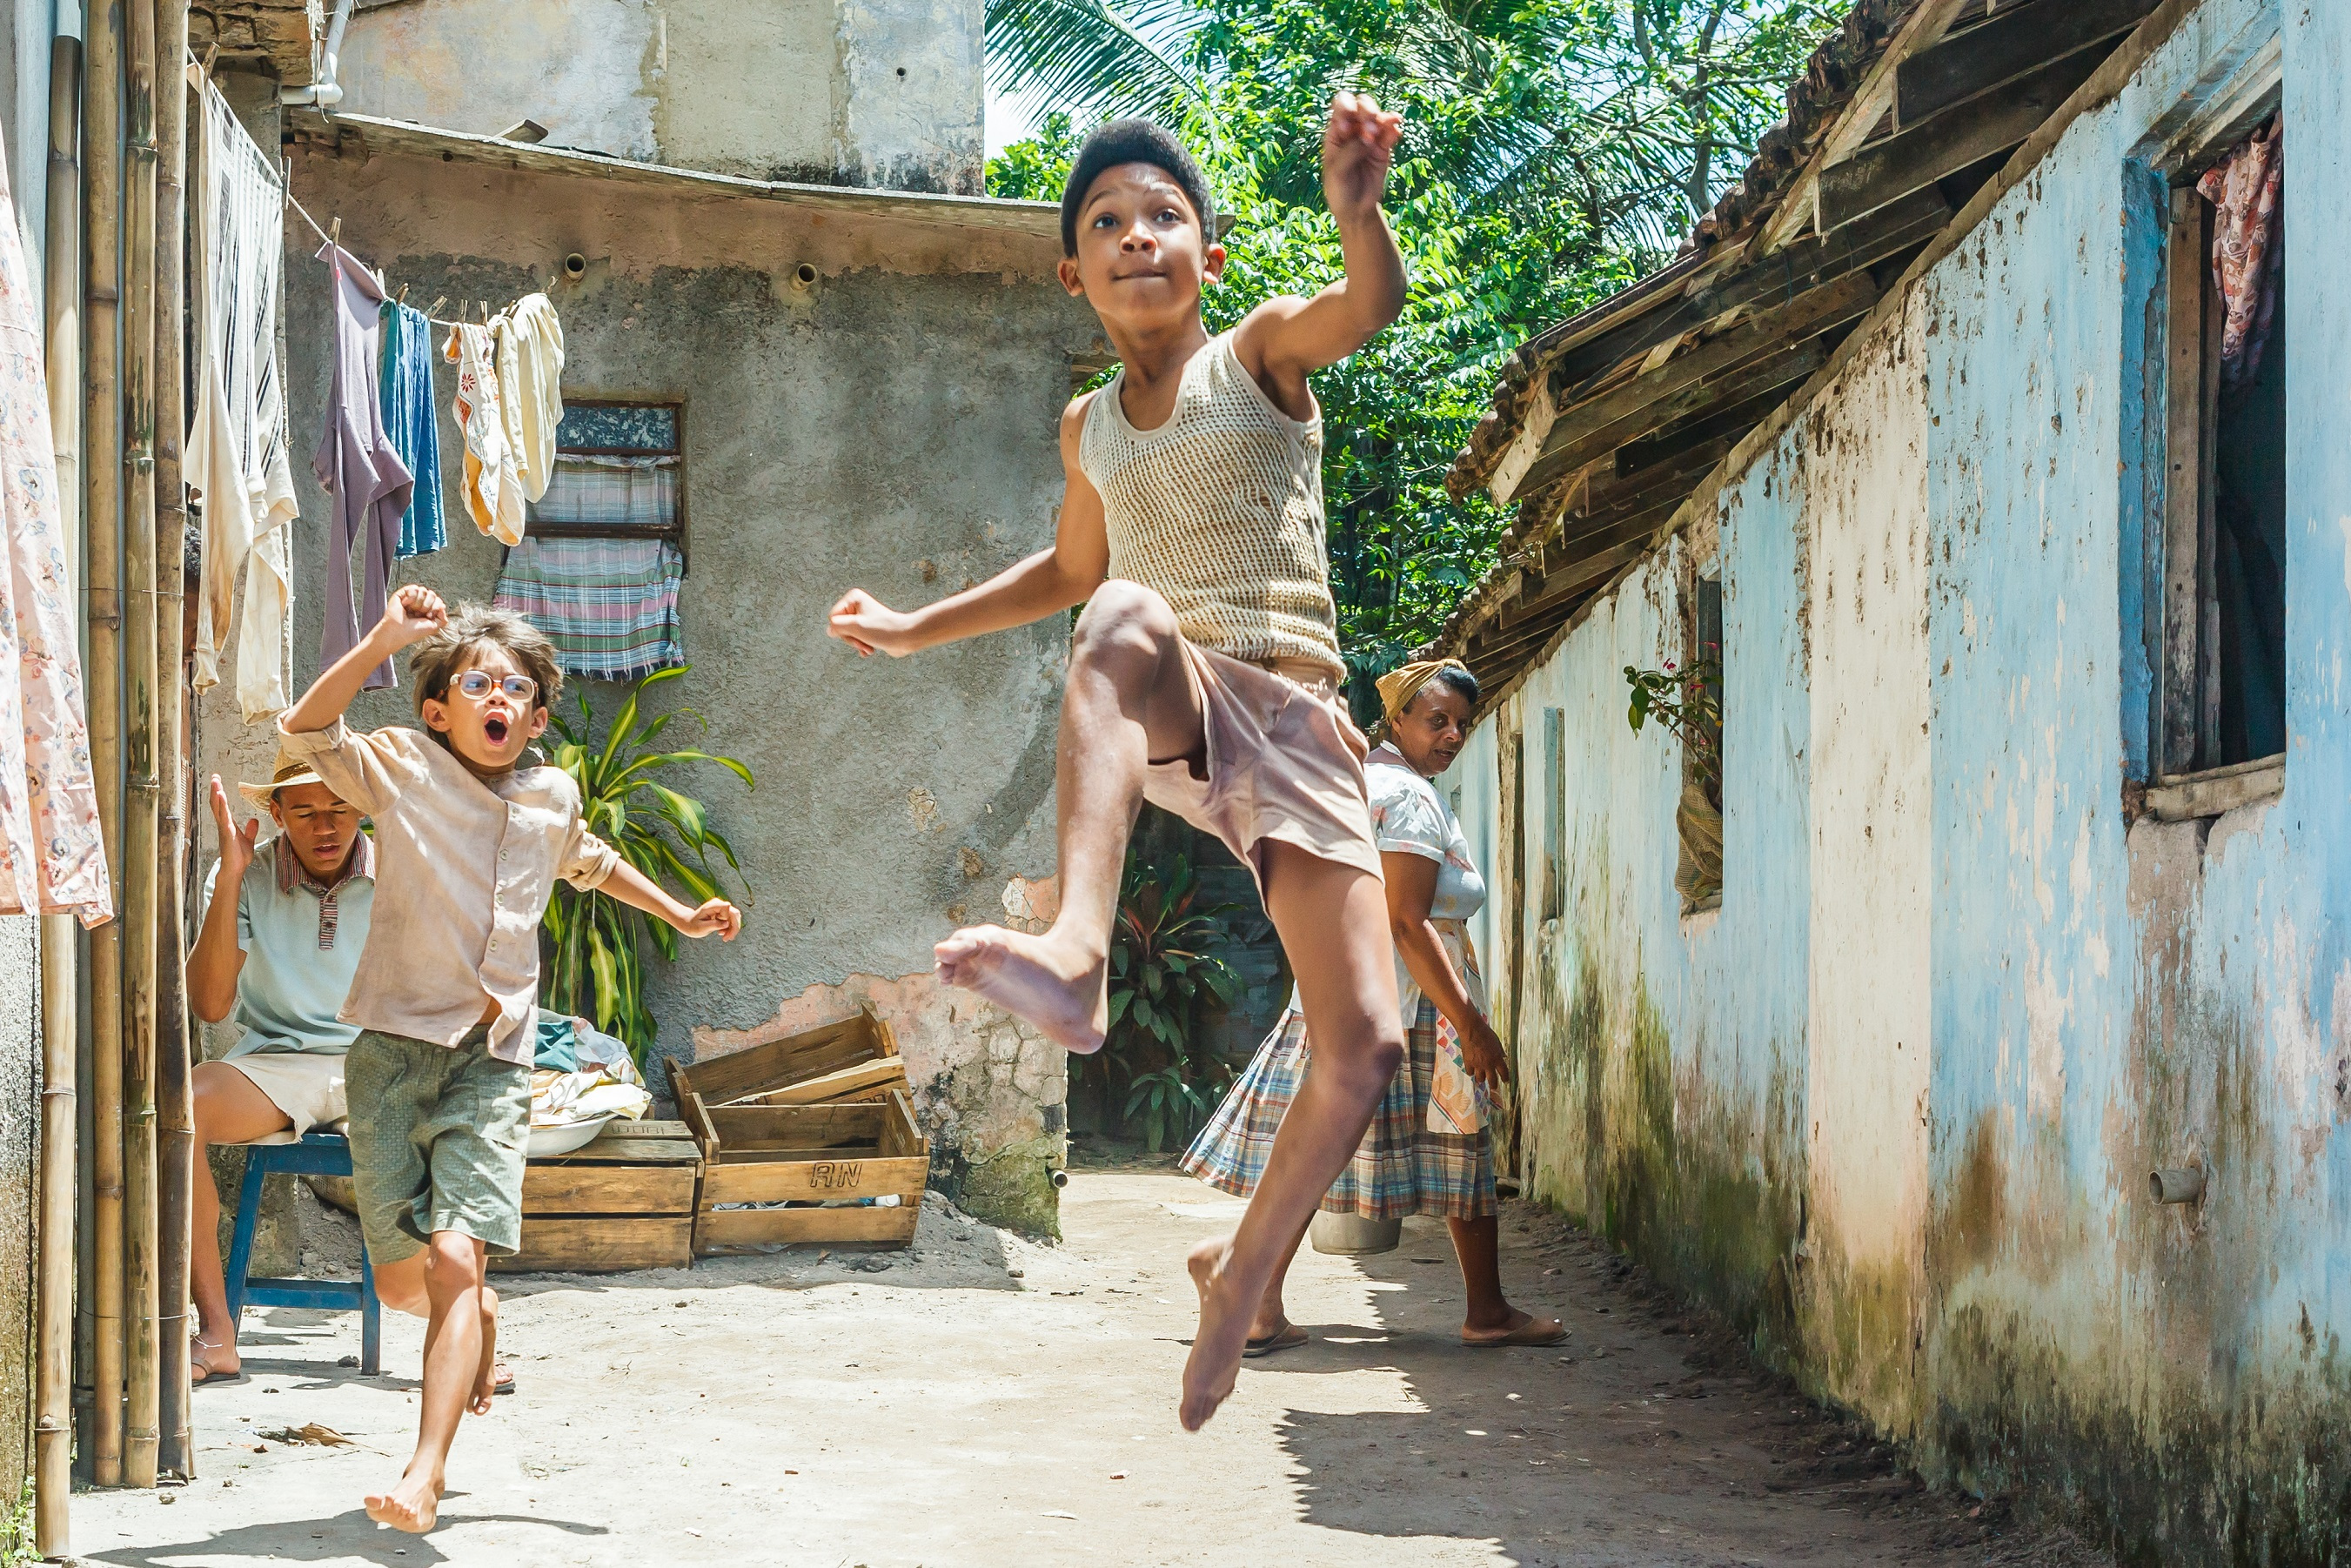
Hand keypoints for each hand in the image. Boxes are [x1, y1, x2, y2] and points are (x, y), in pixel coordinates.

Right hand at [208, 775, 260, 880]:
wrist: (235, 868)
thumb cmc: (239, 856)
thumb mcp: (248, 840)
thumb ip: (250, 830)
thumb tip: (254, 820)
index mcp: (227, 824)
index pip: (222, 805)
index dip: (219, 793)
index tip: (217, 781)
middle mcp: (223, 824)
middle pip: (217, 803)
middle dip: (215, 789)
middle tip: (214, 776)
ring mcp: (223, 828)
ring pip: (218, 808)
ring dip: (216, 794)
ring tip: (215, 782)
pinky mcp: (226, 833)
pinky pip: (223, 817)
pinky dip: (222, 807)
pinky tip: (221, 797)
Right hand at [376, 584, 447, 649]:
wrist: (398, 631)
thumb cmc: (413, 631)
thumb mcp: (434, 627)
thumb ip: (443, 618)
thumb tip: (443, 606)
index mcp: (428, 610)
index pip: (438, 600)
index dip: (436, 607)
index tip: (428, 616)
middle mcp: (420, 603)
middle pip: (432, 594)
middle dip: (427, 606)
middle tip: (418, 614)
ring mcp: (412, 598)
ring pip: (423, 590)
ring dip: (418, 603)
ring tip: (411, 610)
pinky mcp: (402, 594)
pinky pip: (414, 588)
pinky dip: (411, 598)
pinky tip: (405, 605)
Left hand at [674, 898, 741, 940]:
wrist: (688, 923)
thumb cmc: (692, 925)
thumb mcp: (701, 928)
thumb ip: (714, 925)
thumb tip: (727, 924)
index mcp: (713, 905)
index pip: (729, 910)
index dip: (729, 921)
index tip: (721, 932)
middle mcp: (719, 904)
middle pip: (735, 914)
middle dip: (734, 927)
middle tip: (727, 939)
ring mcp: (721, 908)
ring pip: (735, 917)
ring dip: (732, 929)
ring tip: (724, 937)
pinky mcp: (723, 912)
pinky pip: (731, 920)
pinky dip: (729, 928)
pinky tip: (722, 933)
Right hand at [827, 589, 915, 657]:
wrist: (906, 637)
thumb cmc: (883, 629)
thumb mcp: (855, 627)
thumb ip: (837, 627)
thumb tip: (830, 630)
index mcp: (853, 597)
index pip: (833, 618)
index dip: (842, 630)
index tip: (857, 634)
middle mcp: (857, 604)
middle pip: (840, 627)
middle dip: (851, 639)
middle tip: (863, 643)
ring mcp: (863, 616)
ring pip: (848, 634)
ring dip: (857, 644)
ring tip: (869, 648)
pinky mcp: (869, 627)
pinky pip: (857, 638)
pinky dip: (862, 646)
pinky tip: (870, 650)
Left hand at [1322, 91, 1402, 227]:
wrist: (1356, 209)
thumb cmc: (1339, 189)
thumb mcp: (1337, 171)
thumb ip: (1351, 150)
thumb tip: (1371, 135)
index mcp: (1336, 131)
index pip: (1341, 105)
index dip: (1346, 108)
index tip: (1345, 129)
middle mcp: (1353, 129)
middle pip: (1361, 104)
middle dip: (1367, 111)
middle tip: (1368, 132)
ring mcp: (1370, 137)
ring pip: (1378, 114)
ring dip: (1381, 118)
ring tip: (1378, 135)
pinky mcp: (1384, 147)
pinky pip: (1391, 131)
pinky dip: (1394, 127)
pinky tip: (1395, 132)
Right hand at [1457, 1015, 1509, 1092]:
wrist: (1471, 1029)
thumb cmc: (1485, 1033)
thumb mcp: (1497, 1042)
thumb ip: (1500, 1051)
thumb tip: (1503, 1057)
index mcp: (1497, 1058)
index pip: (1504, 1072)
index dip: (1505, 1078)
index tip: (1505, 1081)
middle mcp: (1488, 1063)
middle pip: (1492, 1080)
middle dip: (1494, 1085)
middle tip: (1494, 1087)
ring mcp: (1477, 1064)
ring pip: (1480, 1079)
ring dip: (1481, 1078)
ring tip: (1481, 1077)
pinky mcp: (1468, 1062)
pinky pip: (1470, 1072)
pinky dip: (1471, 1072)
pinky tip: (1472, 1070)